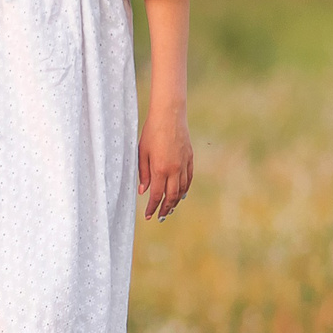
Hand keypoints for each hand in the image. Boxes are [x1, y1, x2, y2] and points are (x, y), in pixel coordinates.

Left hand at [140, 103, 192, 220]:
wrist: (169, 115)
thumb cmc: (151, 132)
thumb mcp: (142, 152)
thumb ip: (143, 173)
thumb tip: (143, 191)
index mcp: (160, 169)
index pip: (157, 195)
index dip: (152, 207)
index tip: (148, 216)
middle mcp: (174, 169)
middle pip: (171, 196)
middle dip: (165, 209)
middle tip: (160, 217)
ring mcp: (184, 164)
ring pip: (182, 189)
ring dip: (175, 201)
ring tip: (169, 209)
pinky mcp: (190, 158)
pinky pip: (188, 179)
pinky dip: (185, 189)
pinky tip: (180, 194)